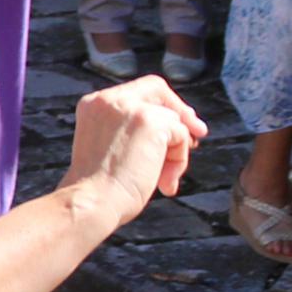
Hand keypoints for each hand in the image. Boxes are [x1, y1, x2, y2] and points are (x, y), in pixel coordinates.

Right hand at [61, 75, 204, 222]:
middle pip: (157, 89)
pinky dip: (179, 160)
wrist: (92, 202)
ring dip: (175, 151)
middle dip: (181, 111)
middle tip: (198, 133)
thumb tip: (176, 127)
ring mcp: (129, 107)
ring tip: (164, 179)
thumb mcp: (110, 147)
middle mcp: (108, 99)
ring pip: (172, 120)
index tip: (180, 122)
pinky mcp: (149, 121)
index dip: (162, 103)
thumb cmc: (101, 188)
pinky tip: (164, 182)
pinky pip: (181, 135)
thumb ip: (132, 131)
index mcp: (93, 104)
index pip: (136, 91)